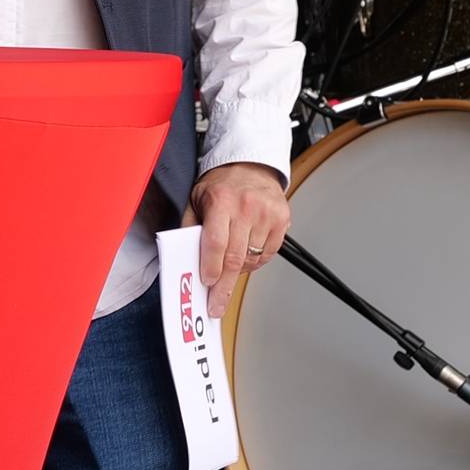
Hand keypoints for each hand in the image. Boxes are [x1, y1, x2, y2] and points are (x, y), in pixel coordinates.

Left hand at [184, 162, 288, 289]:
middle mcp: (246, 208)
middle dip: (223, 285)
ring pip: (253, 258)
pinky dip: (255, 262)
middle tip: (216, 303)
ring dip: (239, 271)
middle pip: (235, 256)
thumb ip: (191, 227)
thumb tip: (186, 258)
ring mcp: (267, 214)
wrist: (251, 166)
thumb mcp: (196, 199)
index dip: (210, 267)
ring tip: (228, 270)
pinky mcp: (282, 220)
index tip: (207, 283)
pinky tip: (246, 258)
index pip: (215, 242)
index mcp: (221, 201)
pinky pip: (269, 254)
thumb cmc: (221, 184)